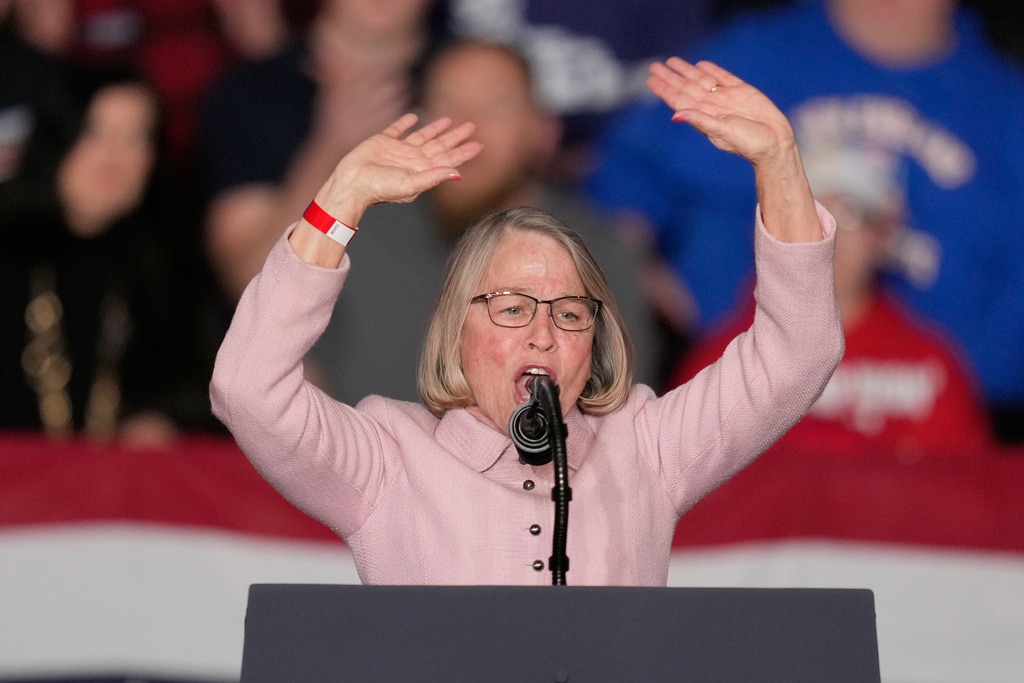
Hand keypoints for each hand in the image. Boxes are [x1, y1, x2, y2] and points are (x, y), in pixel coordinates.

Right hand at [315, 114, 483, 223]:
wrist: (351, 183)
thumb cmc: (379, 189)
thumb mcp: (410, 184)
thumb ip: (433, 177)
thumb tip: (458, 174)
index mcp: (422, 171)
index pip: (448, 160)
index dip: (464, 153)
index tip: (479, 145)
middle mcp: (413, 161)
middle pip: (440, 146)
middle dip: (455, 137)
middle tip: (471, 126)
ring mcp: (398, 151)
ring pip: (423, 136)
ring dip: (436, 128)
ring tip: (449, 120)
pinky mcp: (382, 141)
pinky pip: (397, 130)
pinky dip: (405, 123)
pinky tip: (414, 117)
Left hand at [647, 58, 795, 168]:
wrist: (775, 143)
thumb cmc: (748, 143)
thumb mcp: (722, 131)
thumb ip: (700, 121)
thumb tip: (675, 114)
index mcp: (704, 117)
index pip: (679, 100)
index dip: (665, 90)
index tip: (651, 80)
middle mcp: (712, 106)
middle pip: (686, 87)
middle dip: (670, 77)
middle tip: (653, 66)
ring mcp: (726, 98)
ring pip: (701, 80)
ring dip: (686, 71)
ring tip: (672, 61)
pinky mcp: (742, 92)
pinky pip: (723, 78)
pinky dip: (712, 70)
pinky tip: (700, 65)